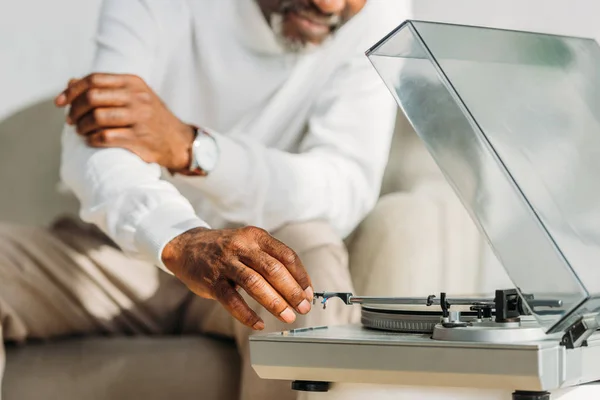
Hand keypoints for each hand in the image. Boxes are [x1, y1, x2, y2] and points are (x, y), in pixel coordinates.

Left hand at [54, 73, 193, 171]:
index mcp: (133, 83)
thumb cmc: (150, 117)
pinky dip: (92, 139)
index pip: (93, 80)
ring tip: (81, 131)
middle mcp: (137, 98)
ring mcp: (140, 118)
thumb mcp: (133, 96)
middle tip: (71, 121)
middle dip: (75, 110)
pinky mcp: (139, 139)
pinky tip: (91, 140)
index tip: (59, 103)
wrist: (178, 141)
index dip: (72, 91)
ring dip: (82, 127)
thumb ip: (105, 89)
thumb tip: (71, 82)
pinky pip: (105, 137)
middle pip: (92, 98)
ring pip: (96, 118)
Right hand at [162, 226, 313, 329]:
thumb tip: (299, 287)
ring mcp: (225, 263)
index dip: (301, 276)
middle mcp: (242, 246)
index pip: (286, 255)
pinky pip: (232, 300)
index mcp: (256, 236)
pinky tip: (258, 324)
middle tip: (303, 307)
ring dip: (275, 302)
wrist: (187, 246)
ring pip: (254, 283)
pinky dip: (247, 314)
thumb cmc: (226, 250)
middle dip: (292, 291)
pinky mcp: (212, 280)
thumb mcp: (249, 244)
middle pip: (273, 269)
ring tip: (287, 316)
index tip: (309, 293)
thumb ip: (270, 259)